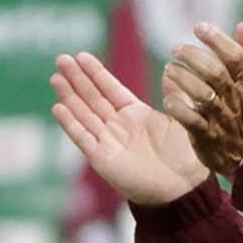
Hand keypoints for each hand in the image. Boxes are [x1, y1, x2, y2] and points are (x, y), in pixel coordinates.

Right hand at [50, 52, 211, 207]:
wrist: (184, 186)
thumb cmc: (187, 155)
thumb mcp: (182, 118)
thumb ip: (173, 94)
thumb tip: (170, 70)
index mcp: (135, 114)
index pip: (110, 88)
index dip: (96, 72)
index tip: (81, 56)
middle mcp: (118, 126)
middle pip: (92, 98)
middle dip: (76, 79)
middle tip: (60, 59)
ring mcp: (108, 142)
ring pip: (83, 114)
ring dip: (69, 96)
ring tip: (55, 78)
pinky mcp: (102, 159)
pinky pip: (83, 138)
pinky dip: (70, 123)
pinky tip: (58, 108)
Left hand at [160, 22, 242, 178]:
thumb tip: (242, 26)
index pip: (234, 57)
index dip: (217, 39)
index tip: (198, 27)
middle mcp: (235, 99)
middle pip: (215, 73)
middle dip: (193, 56)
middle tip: (175, 48)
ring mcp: (221, 119)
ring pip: (203, 95)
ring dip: (183, 79)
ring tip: (168, 69)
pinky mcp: (207, 137)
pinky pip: (192, 122)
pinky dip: (179, 109)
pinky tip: (168, 99)